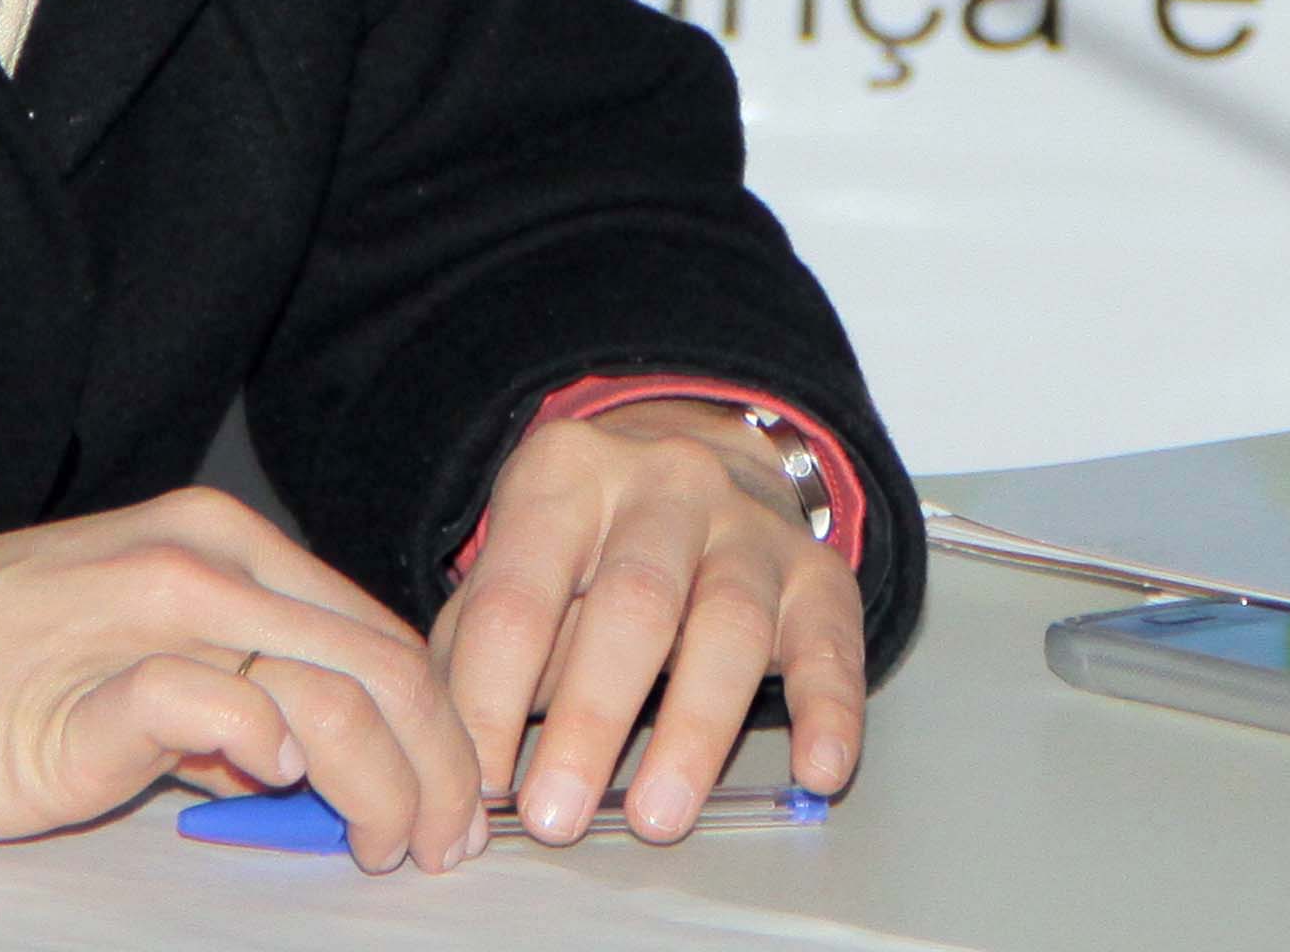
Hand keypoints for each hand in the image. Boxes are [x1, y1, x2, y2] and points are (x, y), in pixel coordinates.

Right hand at [0, 486, 487, 871]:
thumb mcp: (111, 646)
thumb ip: (210, 684)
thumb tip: (295, 757)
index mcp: (213, 541)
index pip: (372, 630)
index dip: (435, 719)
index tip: (453, 795)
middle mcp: (197, 562)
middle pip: (378, 662)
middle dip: (437, 763)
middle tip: (445, 844)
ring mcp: (144, 619)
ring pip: (328, 689)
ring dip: (386, 785)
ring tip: (388, 848)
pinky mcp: (89, 692)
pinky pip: (217, 708)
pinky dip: (270, 753)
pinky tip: (272, 791)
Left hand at [431, 400, 866, 845]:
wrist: (691, 473)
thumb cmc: (580, 553)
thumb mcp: (513, 572)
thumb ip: (475, 657)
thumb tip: (460, 774)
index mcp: (564, 476)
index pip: (516, 599)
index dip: (489, 701)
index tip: (478, 790)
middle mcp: (663, 483)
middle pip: (630, 605)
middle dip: (589, 720)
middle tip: (557, 816)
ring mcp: (747, 524)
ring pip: (728, 623)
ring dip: (692, 731)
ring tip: (658, 816)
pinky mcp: (816, 570)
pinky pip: (829, 639)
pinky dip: (829, 707)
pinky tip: (817, 768)